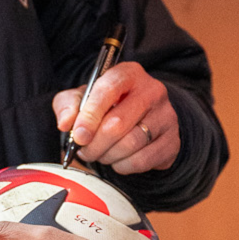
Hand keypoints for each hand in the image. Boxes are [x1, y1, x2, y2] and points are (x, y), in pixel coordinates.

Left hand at [53, 62, 179, 173]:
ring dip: (107, 155)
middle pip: (118, 123)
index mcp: (128, 73)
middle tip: (84, 150)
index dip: (90, 115)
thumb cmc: (105, 106)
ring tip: (99, 154)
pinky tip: (117, 160)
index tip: (78, 135)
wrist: (139, 120)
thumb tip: (65, 123)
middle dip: (94, 143)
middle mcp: (152, 91)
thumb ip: (67, 105)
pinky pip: (143, 160)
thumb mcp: (81, 98)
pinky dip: (123, 166)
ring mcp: (167, 116)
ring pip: (131, 144)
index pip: (108, 90)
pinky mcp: (173, 141)